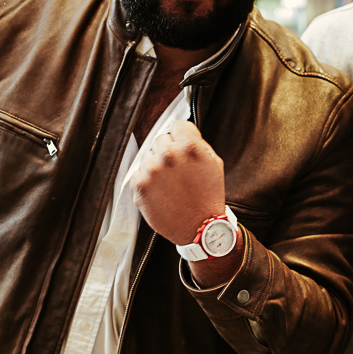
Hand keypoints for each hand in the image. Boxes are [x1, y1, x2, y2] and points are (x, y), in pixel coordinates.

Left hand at [130, 120, 225, 245]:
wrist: (200, 228)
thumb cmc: (208, 196)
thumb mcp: (214, 163)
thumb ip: (197, 143)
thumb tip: (181, 133)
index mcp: (189, 147)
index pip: (177, 126)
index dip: (182, 137)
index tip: (183, 147)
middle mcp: (169, 155)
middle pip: (161, 140)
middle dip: (169, 152)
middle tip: (178, 171)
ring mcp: (152, 170)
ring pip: (148, 156)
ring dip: (156, 167)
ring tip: (170, 184)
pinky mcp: (140, 186)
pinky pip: (138, 174)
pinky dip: (146, 182)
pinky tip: (160, 192)